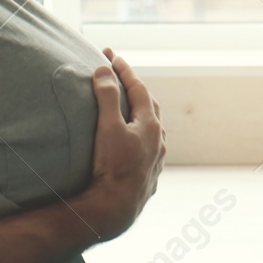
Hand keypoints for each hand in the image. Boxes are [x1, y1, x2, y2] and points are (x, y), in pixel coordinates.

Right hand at [76, 48, 165, 241]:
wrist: (116, 208)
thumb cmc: (112, 167)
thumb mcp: (107, 127)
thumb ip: (107, 97)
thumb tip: (104, 71)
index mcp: (149, 125)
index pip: (138, 88)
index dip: (124, 70)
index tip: (111, 55)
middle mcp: (157, 140)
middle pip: (148, 105)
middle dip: (133, 87)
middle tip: (118, 74)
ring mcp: (155, 158)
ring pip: (151, 127)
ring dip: (138, 112)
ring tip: (125, 105)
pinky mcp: (148, 174)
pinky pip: (146, 146)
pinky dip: (138, 133)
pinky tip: (130, 140)